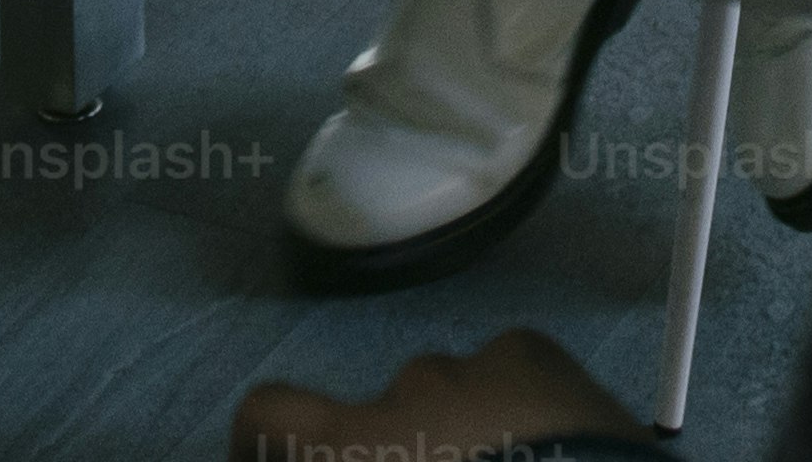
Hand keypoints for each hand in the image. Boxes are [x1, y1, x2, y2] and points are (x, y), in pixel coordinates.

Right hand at [231, 330, 634, 461]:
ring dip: (467, 435)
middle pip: (380, 421)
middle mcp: (401, 395)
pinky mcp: (540, 358)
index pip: (269, 417)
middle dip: (404, 458)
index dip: (261, 442)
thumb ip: (357, 458)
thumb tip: (369, 455)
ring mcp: (474, 369)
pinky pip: (510, 373)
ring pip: (450, 398)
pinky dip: (520, 407)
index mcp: (355, 449)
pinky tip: (550, 453)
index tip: (270, 461)